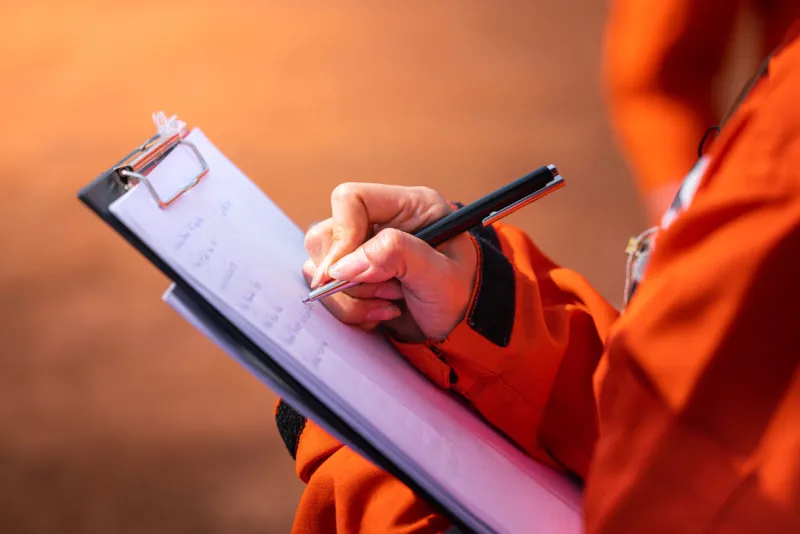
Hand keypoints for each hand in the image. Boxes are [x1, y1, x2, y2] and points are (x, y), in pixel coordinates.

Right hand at [303, 183, 477, 341]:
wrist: (461, 326)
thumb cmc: (461, 295)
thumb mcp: (440, 274)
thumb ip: (397, 256)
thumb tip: (343, 265)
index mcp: (408, 205)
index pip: (350, 199)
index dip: (342, 235)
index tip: (345, 272)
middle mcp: (380, 222)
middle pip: (325, 235)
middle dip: (352, 276)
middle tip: (390, 292)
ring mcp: (363, 249)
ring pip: (319, 267)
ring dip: (353, 296)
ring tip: (391, 303)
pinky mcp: (354, 275)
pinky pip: (327, 291)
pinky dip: (351, 309)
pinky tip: (381, 313)